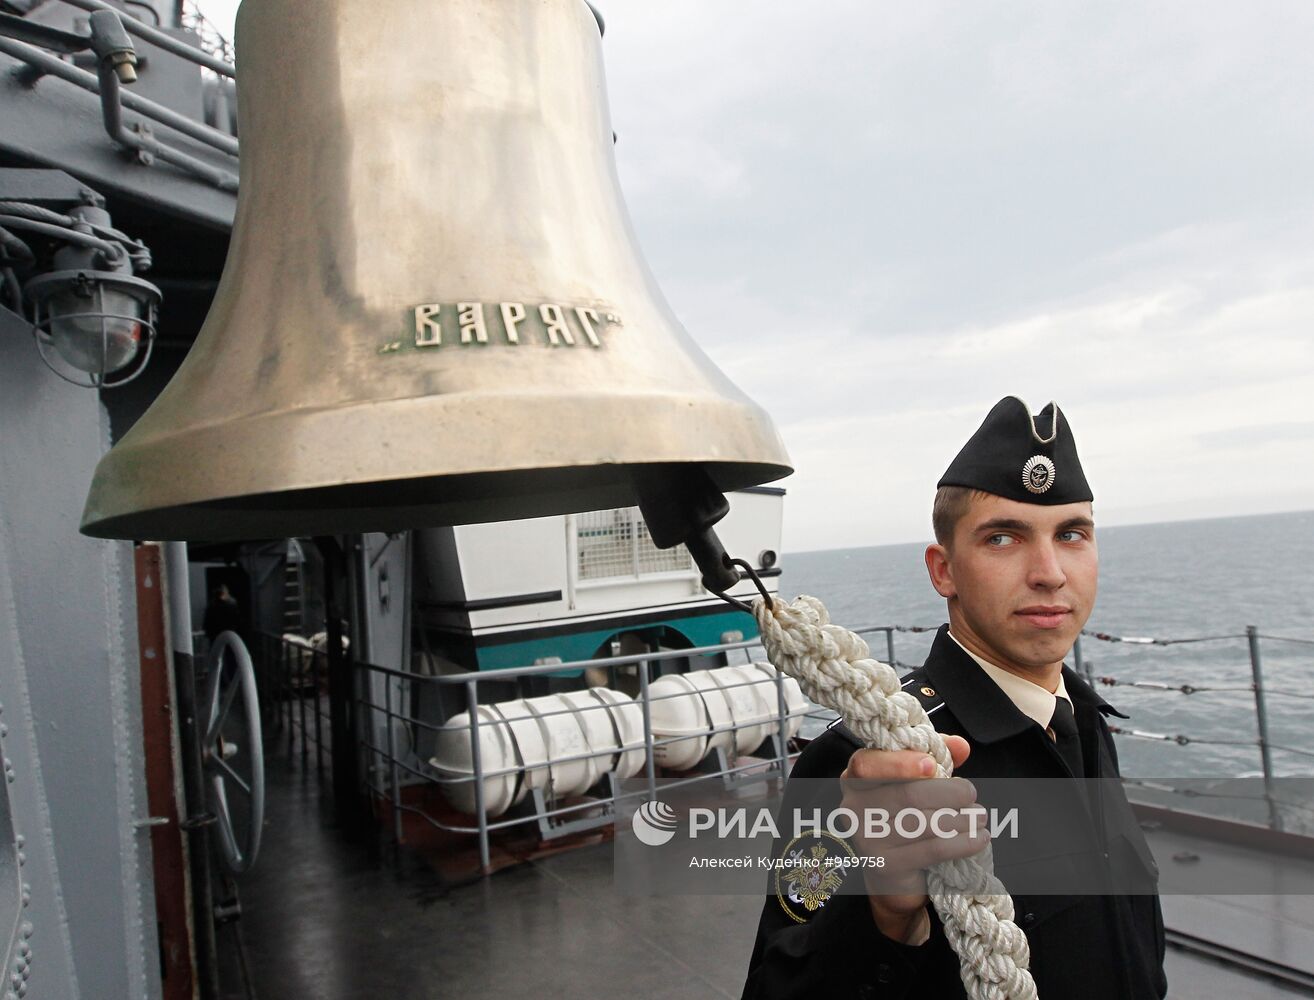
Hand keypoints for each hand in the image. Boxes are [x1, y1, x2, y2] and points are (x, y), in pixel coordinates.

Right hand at [837, 735, 984, 941]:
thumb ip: (936, 756)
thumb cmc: (904, 816)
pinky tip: (979, 838)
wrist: (893, 872)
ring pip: (923, 822)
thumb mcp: (917, 780)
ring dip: (962, 819)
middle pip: (906, 794)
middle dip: (949, 792)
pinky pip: (932, 849)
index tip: (932, 765)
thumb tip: (960, 746)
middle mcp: (853, 807)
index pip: (867, 765)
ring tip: (980, 817)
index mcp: (854, 778)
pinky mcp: (885, 865)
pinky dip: (962, 843)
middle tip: (971, 794)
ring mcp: (866, 838)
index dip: (900, 763)